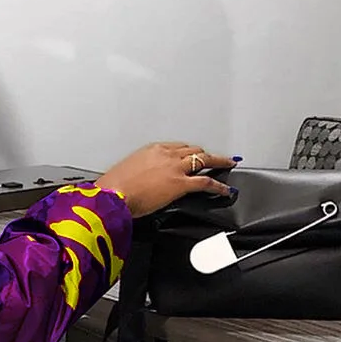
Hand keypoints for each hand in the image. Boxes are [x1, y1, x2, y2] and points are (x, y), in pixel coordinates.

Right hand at [98, 143, 235, 217]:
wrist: (112, 195)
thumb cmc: (114, 187)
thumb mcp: (127, 172)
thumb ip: (141, 172)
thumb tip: (144, 181)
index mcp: (152, 149)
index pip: (178, 147)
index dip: (189, 151)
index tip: (192, 154)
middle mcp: (166, 154)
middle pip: (193, 150)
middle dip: (204, 155)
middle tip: (213, 158)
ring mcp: (175, 168)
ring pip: (204, 160)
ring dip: (218, 162)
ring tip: (228, 164)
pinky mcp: (180, 184)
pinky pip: (206, 182)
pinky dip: (218, 186)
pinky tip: (225, 190)